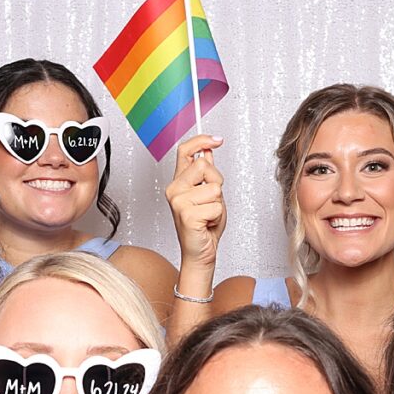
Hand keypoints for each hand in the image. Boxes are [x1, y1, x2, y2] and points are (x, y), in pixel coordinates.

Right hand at [167, 134, 225, 268]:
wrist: (200, 253)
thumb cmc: (204, 227)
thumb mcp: (209, 195)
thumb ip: (207, 174)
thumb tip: (208, 151)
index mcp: (178, 182)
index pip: (185, 151)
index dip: (201, 141)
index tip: (217, 140)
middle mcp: (174, 189)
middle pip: (205, 166)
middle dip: (217, 183)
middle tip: (212, 201)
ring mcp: (179, 202)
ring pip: (214, 188)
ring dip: (218, 204)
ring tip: (209, 215)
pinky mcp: (187, 215)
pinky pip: (216, 206)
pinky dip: (218, 217)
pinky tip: (207, 224)